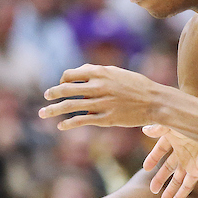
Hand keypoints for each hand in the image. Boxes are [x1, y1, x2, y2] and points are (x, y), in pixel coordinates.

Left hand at [39, 64, 165, 128]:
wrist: (154, 101)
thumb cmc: (136, 86)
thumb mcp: (117, 72)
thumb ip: (98, 72)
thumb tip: (79, 72)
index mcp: (100, 72)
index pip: (71, 75)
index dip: (63, 80)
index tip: (61, 86)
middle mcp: (98, 87)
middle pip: (67, 89)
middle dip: (53, 94)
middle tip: (45, 97)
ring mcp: (101, 103)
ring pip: (71, 106)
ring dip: (54, 110)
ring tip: (43, 113)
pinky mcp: (106, 118)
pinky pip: (82, 120)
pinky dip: (69, 123)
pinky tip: (61, 126)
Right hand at [142, 125, 197, 197]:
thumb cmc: (195, 121)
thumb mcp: (173, 124)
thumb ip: (159, 128)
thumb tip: (144, 130)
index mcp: (175, 140)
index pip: (160, 151)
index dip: (153, 159)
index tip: (145, 168)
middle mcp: (182, 153)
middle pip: (167, 170)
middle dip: (159, 181)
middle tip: (151, 191)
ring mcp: (190, 163)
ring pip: (176, 182)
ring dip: (169, 194)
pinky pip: (187, 186)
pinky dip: (180, 196)